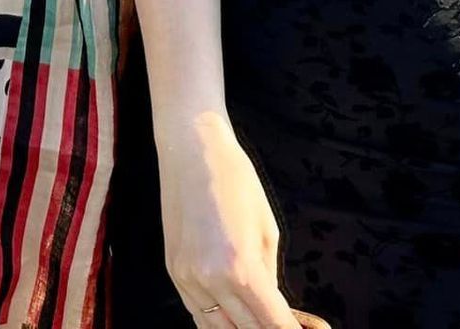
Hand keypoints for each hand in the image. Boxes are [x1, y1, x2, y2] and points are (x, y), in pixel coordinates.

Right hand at [160, 113, 302, 328]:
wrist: (192, 149)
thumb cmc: (236, 179)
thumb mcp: (267, 227)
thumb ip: (269, 274)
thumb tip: (271, 306)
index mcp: (242, 268)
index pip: (272, 322)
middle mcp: (212, 281)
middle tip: (286, 326)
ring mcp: (187, 280)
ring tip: (259, 321)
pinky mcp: (173, 272)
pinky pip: (196, 314)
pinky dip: (216, 321)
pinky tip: (232, 315)